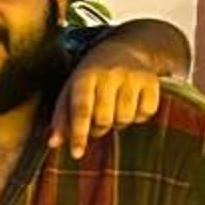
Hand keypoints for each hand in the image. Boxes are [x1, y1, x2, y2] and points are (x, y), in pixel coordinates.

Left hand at [49, 43, 165, 157]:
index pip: (82, 109)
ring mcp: (133, 76)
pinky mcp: (152, 81)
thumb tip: (52, 143)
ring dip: (117, 123)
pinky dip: (138, 117)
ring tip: (113, 110)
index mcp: (85, 76)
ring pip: (125, 118)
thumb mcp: (71, 91)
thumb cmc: (90, 78)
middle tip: (97, 121)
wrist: (123, 49)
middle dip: (98, 128)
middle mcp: (109, 74)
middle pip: (104, 119)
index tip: (76, 154)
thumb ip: (61, 117)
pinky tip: (131, 105)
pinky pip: (146, 113)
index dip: (79, 133)